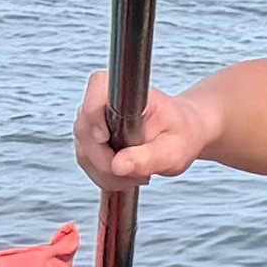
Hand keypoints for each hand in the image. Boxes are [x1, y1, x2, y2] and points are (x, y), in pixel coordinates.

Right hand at [72, 71, 223, 195]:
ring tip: (139, 175)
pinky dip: (105, 176)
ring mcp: (94, 120)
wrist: (182, 135)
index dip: (93, 115)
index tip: (105, 139)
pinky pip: (87, 161)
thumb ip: (149, 157)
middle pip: (85, 130)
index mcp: (127, 91)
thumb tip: (118, 166)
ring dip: (108, 173)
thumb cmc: (181, 134)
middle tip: (139, 173)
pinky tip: (128, 177)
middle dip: (107, 161)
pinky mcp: (91, 139)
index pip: (96, 88)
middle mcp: (104, 101)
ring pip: (84, 151)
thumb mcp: (174, 150)